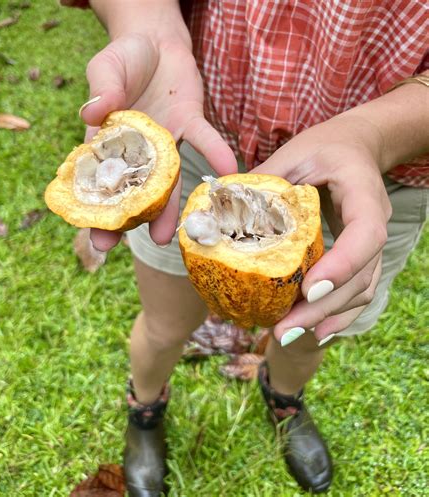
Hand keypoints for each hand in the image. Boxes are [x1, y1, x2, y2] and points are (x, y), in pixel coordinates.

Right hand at [81, 30, 236, 250]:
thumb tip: (91, 114)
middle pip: (136, 190)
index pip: (102, 180)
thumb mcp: (106, 68)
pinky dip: (216, 153)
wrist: (156, 41)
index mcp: (110, 141)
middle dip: (132, 218)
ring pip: (169, 179)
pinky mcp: (191, 124)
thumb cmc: (123, 57)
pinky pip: (205, 140)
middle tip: (127, 245)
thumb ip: (101, 90)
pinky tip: (227, 171)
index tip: (98, 237)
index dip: (99, 210)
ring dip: (169, 207)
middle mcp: (140, 150)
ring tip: (168, 236)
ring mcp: (167, 142)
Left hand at [253, 115, 391, 343]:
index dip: (341, 265)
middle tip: (283, 329)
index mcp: (363, 193)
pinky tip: (311, 330)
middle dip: (323, 307)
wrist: (355, 147)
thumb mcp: (293, 154)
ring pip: (361, 290)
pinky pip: (357, 291)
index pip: (365, 234)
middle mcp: (374, 223)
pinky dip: (336, 314)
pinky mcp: (360, 256)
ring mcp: (371, 243)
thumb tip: (219, 210)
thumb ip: (263, 181)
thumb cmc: (323, 148)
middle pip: (361, 276)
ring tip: (287, 334)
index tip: (308, 288)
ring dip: (327, 317)